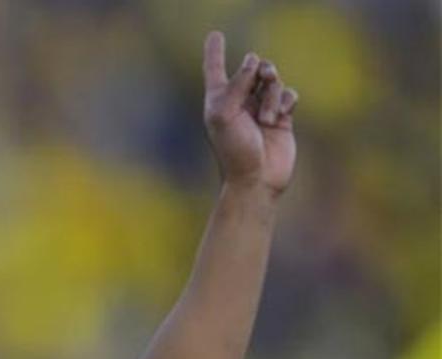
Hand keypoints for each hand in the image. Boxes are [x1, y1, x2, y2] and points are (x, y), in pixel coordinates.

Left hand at [202, 31, 297, 196]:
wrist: (256, 179)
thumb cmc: (234, 150)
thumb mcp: (225, 114)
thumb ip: (237, 84)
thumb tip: (253, 61)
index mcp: (218, 99)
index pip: (215, 69)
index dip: (215, 52)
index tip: (215, 34)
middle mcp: (239, 101)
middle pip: (253, 67)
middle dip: (260, 69)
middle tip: (264, 77)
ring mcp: (261, 108)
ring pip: (273, 81)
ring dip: (272, 95)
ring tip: (267, 119)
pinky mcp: (282, 117)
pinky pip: (289, 94)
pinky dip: (286, 101)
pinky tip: (281, 117)